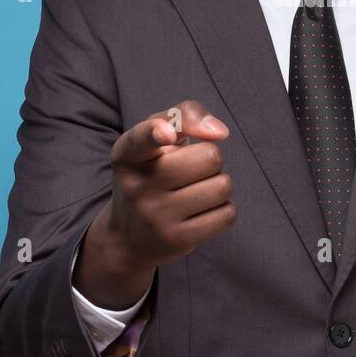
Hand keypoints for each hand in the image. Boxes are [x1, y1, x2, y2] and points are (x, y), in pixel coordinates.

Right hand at [74, 99, 234, 308]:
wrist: (128, 237)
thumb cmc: (150, 174)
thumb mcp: (154, 139)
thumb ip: (183, 116)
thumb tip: (219, 131)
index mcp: (128, 155)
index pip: (141, 139)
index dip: (156, 132)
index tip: (166, 133)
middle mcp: (138, 186)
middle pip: (210, 157)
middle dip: (210, 160)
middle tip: (190, 172)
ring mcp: (156, 216)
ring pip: (223, 186)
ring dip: (218, 184)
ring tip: (194, 191)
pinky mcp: (177, 240)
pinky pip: (227, 214)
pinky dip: (222, 210)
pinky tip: (200, 212)